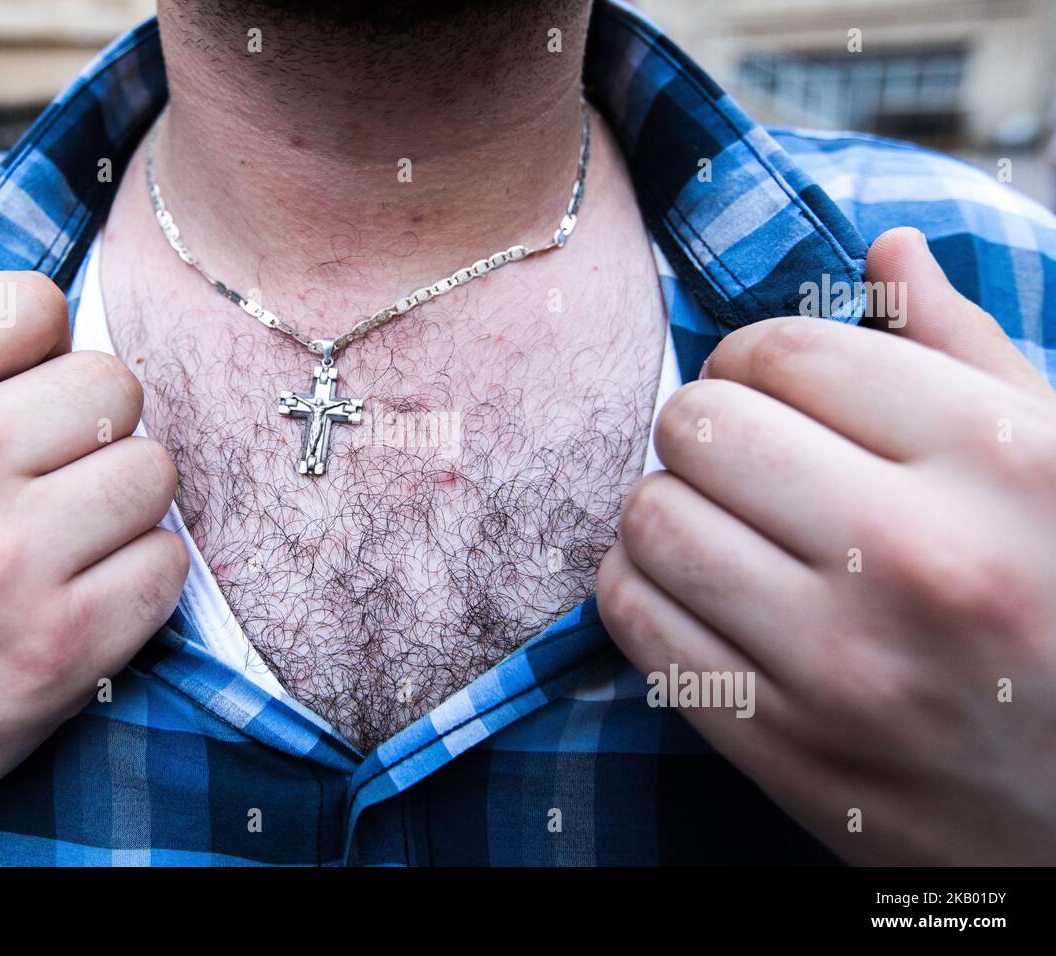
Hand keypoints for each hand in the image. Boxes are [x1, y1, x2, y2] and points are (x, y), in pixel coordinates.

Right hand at [0, 273, 186, 849]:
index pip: (35, 303)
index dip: (36, 348)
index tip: (16, 392)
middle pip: (114, 384)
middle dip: (88, 426)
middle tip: (45, 474)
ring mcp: (5, 564)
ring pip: (153, 469)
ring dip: (118, 500)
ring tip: (60, 534)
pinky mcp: (62, 646)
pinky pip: (166, 561)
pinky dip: (135, 574)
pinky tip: (79, 591)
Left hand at [598, 227, 1055, 863]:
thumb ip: (970, 353)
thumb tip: (886, 247)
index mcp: (1000, 461)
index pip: (787, 350)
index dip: (753, 357)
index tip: (766, 387)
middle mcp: (918, 559)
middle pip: (701, 425)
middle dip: (705, 424)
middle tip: (738, 454)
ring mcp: (844, 669)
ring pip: (651, 519)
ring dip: (666, 505)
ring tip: (716, 520)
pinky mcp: (784, 751)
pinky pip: (634, 622)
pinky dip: (640, 586)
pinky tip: (691, 586)